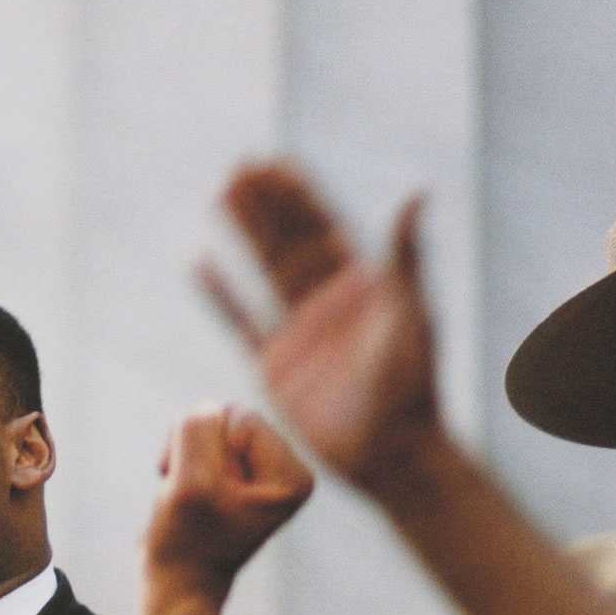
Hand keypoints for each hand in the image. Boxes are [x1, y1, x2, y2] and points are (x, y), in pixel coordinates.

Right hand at [141, 403, 313, 614]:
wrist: (176, 583)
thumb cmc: (186, 541)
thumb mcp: (191, 481)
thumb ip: (197, 429)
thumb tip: (204, 409)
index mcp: (292, 476)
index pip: (239, 418)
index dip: (206, 449)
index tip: (202, 493)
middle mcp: (285, 470)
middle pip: (227, 417)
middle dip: (194, 449)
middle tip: (189, 495)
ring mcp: (259, 473)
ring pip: (208, 426)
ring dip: (183, 457)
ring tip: (185, 497)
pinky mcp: (234, 474)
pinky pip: (199, 439)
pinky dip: (181, 462)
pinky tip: (184, 495)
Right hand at [201, 161, 442, 498]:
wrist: (391, 453)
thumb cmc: (411, 384)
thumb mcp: (411, 313)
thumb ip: (405, 255)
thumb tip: (416, 192)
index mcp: (364, 285)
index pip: (325, 225)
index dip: (299, 194)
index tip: (274, 161)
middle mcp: (329, 301)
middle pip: (288, 240)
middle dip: (265, 203)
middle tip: (238, 165)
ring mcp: (300, 332)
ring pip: (264, 270)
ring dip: (243, 234)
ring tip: (219, 195)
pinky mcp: (275, 366)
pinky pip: (242, 320)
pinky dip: (221, 294)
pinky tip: (200, 263)